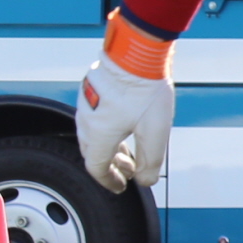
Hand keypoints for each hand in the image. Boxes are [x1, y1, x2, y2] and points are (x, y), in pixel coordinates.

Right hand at [75, 14, 174, 192]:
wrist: (137, 54)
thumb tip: (145, 180)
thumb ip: (150, 161)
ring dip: (110, 149)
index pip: (97, 168)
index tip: (119, 187)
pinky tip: (123, 129)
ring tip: (129, 153)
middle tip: (128, 172)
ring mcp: (87, 105)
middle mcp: (87, 121)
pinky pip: (95, 121)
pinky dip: (107, 132)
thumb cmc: (145, 90)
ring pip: (93, 137)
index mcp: (98, 135)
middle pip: (93, 153)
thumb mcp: (155, 133)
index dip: (108, 181)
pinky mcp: (92, 92)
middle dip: (111, 167)